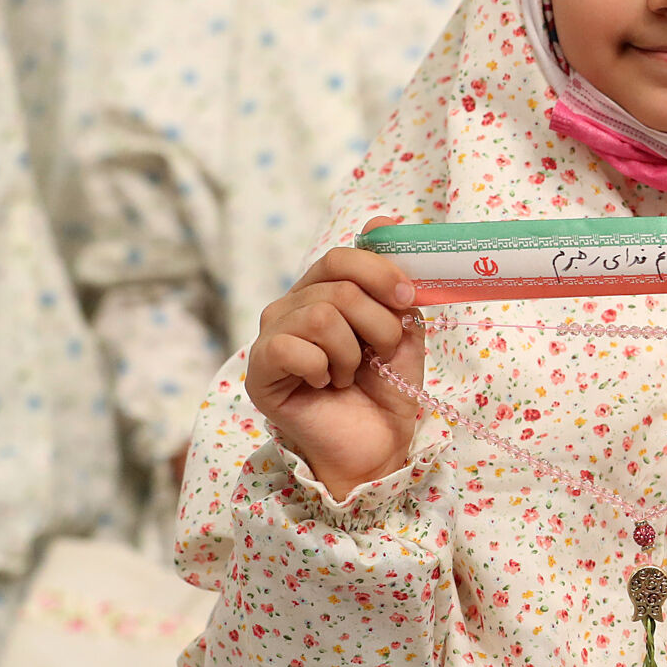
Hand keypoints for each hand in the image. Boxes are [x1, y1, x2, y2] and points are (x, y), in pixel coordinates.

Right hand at [244, 219, 422, 497]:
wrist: (378, 445)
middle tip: (382, 352)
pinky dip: (322, 368)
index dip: (378, 270)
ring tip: (351, 374)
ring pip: (320, 315)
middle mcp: (291, 307)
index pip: (342, 256)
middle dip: (377, 322)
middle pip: (337, 286)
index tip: (408, 296)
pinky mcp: (259, 371)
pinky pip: (290, 347)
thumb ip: (394, 283)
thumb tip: (384, 221)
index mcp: (323, 292)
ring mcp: (270, 337)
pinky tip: (326, 385)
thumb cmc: (387, 388)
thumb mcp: (404, 329)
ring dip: (352, 351)